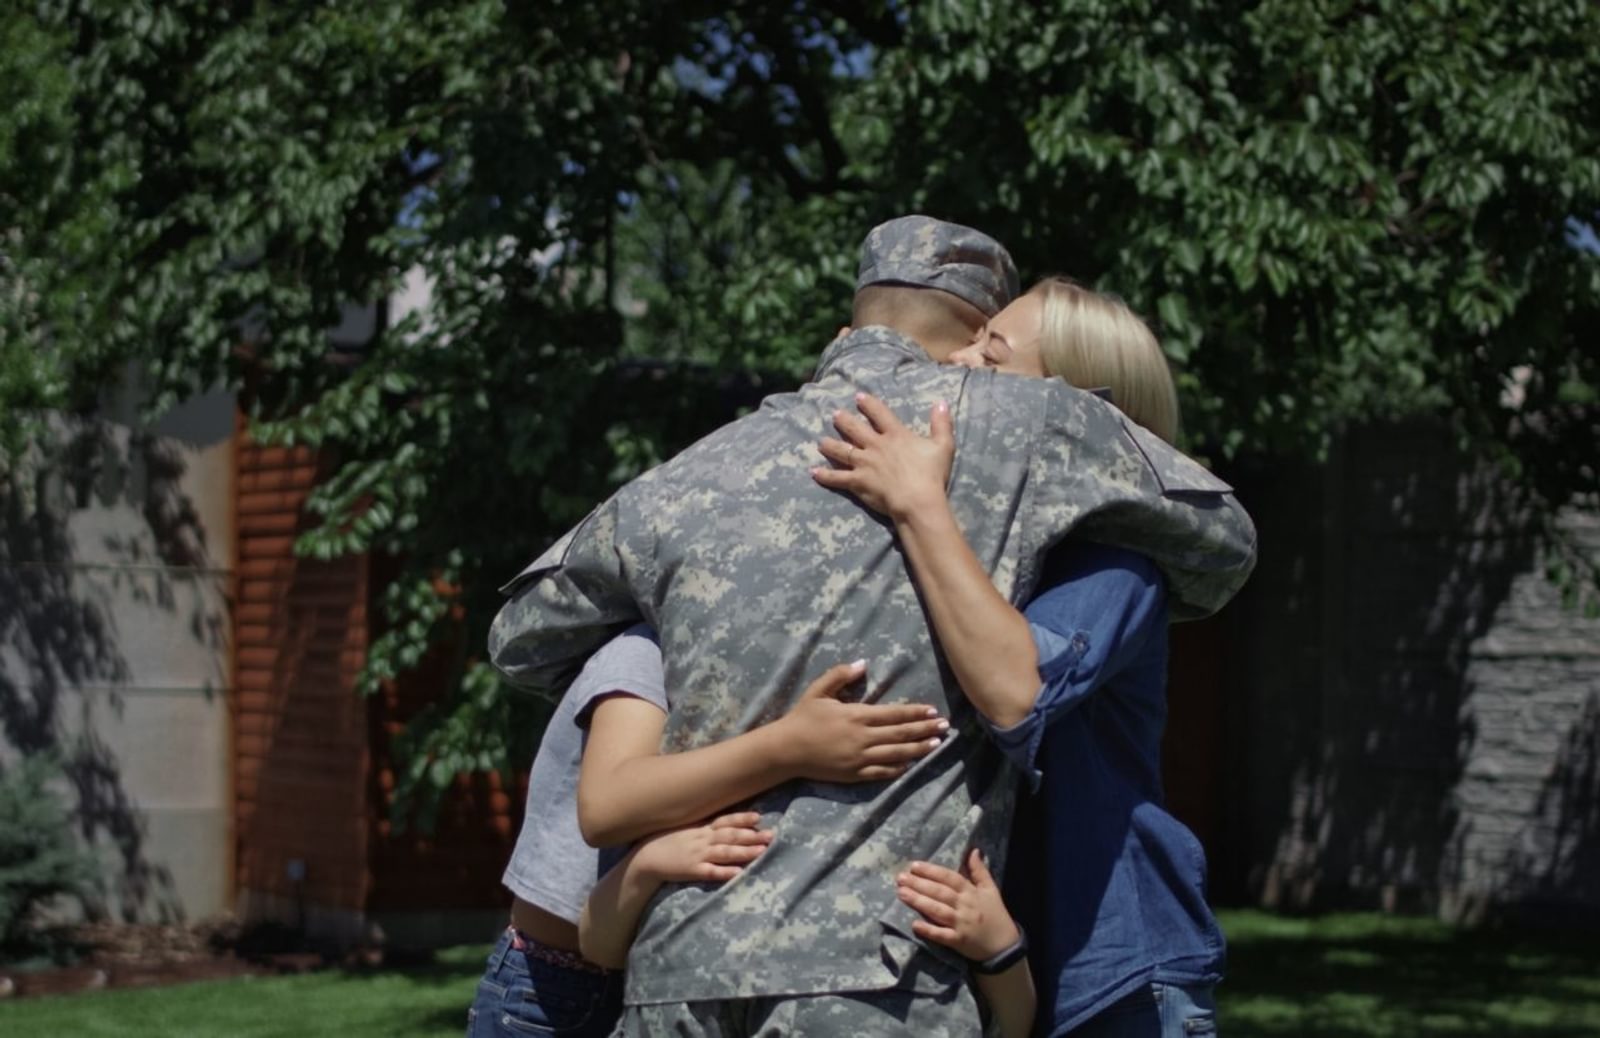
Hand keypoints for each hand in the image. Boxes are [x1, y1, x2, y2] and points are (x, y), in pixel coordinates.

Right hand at [632, 812, 773, 883]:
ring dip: (744, 852)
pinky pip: (711, 871)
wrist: (645, 859)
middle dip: (752, 836)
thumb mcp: (685, 830)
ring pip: (725, 852)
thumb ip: (703, 827)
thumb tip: (722, 824)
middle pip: (730, 836)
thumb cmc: (666, 842)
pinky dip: (725, 872)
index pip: (724, 821)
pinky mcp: (692, 871)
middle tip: (772, 835)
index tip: (759, 817)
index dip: (742, 819)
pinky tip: (738, 873)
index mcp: (700, 829)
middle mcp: (702, 839)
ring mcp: (697, 855)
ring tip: (762, 852)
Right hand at [773, 660, 948, 782]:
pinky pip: (881, 773)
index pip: (894, 713)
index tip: (933, 710)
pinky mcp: (853, 774)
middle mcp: (862, 737)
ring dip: (918, 749)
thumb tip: (863, 664)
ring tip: (936, 744)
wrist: (786, 750)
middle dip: (925, 729)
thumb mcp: (818, 690)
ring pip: (896, 754)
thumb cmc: (802, 717)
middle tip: (945, 727)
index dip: (915, 712)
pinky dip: (897, 769)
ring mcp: (859, 758)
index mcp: (856, 715)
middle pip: (901, 733)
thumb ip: (841, 675)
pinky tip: (910, 765)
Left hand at [812, 393, 953, 521]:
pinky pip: (838, 478)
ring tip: (821, 442)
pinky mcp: (858, 482)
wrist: (918, 499)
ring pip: (842, 451)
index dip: (868, 404)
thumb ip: (941, 423)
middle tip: (835, 415)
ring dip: (831, 445)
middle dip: (844, 421)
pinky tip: (814, 472)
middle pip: (855, 429)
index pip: (879, 414)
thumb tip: (942, 402)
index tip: (858, 397)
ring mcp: (865, 464)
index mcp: (896, 435)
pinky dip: (825, 475)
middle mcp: (876, 446)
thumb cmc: (932, 474)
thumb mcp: (943, 445)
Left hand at [897, 848, 1018, 960]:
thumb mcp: (991, 889)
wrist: (1005, 946)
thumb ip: (980, 870)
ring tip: (901, 894)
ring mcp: (961, 924)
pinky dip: (929, 930)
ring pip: (938, 911)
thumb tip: (973, 850)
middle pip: (940, 892)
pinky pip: (942, 935)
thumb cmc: (996, 915)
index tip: (914, 865)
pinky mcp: (958, 941)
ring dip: (919, 902)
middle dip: (919, 884)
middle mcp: (965, 906)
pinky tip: (915, 924)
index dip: (932, 871)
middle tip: (900, 878)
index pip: (950, 878)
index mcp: (971, 892)